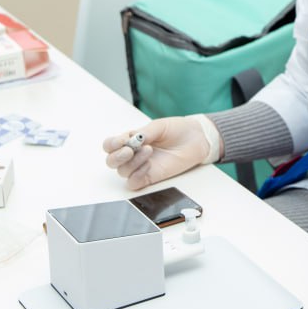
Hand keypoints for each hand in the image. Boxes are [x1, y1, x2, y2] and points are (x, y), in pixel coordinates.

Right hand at [102, 115, 219, 190]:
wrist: (197, 139)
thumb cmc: (178, 130)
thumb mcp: (160, 126)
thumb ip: (145, 132)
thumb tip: (133, 138)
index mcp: (131, 139)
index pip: (110, 145)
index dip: (111, 144)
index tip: (123, 140)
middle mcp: (133, 154)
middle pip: (111, 161)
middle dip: (117, 156)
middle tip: (130, 149)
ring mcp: (141, 166)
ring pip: (122, 172)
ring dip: (132, 162)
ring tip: (149, 151)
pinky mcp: (150, 177)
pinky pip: (134, 183)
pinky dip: (137, 175)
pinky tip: (148, 165)